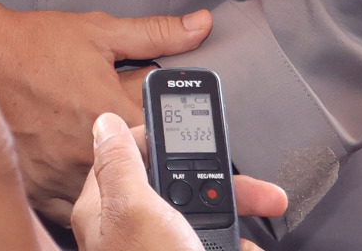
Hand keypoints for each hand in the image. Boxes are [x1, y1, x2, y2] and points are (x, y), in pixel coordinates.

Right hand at [0, 0, 283, 250]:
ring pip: (121, 207)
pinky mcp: (43, 193)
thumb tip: (202, 25)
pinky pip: (81, 216)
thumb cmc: (32, 42)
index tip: (269, 198)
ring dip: (149, 212)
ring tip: (181, 228)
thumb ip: (155, 34)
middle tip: (242, 218)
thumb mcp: (97, 31)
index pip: (185, 150)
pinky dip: (102, 216)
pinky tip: (118, 221)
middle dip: (198, 204)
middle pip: (160, 188)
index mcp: (117, 111)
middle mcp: (96, 153)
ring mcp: (69, 179)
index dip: (231, 178)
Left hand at [74, 114, 285, 250]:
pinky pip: (217, 245)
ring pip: (205, 219)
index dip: (165, 137)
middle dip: (223, 186)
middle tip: (257, 191)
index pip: (131, 152)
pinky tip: (242, 250)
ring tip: (250, 235)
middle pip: (178, 185)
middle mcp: (132, 230)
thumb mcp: (134, 210)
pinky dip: (235, 247)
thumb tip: (104, 123)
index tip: (198, 127)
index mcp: (107, 208)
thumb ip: (121, 163)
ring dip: (234, 224)